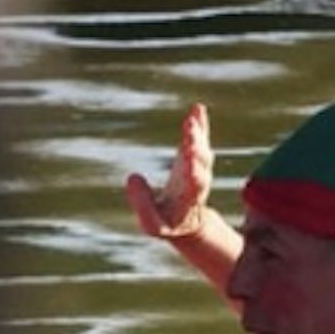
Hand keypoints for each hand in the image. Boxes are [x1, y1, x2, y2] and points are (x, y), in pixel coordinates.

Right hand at [125, 103, 214, 239]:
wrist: (189, 222)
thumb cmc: (168, 224)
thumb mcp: (152, 224)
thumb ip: (142, 204)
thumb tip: (132, 177)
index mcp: (191, 197)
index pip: (195, 183)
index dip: (193, 172)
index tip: (191, 164)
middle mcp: (199, 178)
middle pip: (201, 162)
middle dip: (196, 147)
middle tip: (192, 133)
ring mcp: (197, 166)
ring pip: (201, 148)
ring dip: (197, 133)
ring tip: (193, 117)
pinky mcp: (193, 157)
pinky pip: (198, 139)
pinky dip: (199, 124)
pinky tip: (197, 109)